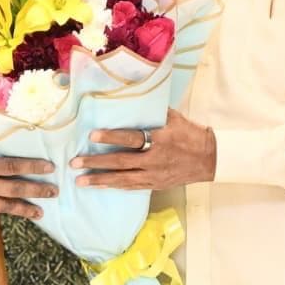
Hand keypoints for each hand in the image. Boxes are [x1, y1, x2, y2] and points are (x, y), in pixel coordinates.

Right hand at [0, 145, 56, 219]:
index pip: (14, 166)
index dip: (33, 167)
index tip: (49, 167)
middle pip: (17, 188)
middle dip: (38, 190)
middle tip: (55, 191)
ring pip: (8, 206)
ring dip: (26, 209)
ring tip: (41, 213)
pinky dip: (0, 208)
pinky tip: (7, 209)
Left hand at [72, 109, 216, 188]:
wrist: (208, 159)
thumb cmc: (189, 133)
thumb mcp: (173, 117)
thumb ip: (151, 111)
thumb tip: (129, 96)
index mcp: (160, 139)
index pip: (132, 138)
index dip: (112, 137)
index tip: (92, 135)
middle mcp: (155, 159)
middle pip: (121, 162)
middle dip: (96, 163)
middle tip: (75, 163)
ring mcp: (155, 175)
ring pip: (123, 180)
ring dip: (100, 180)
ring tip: (80, 181)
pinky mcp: (156, 185)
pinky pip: (132, 187)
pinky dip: (115, 186)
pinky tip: (100, 186)